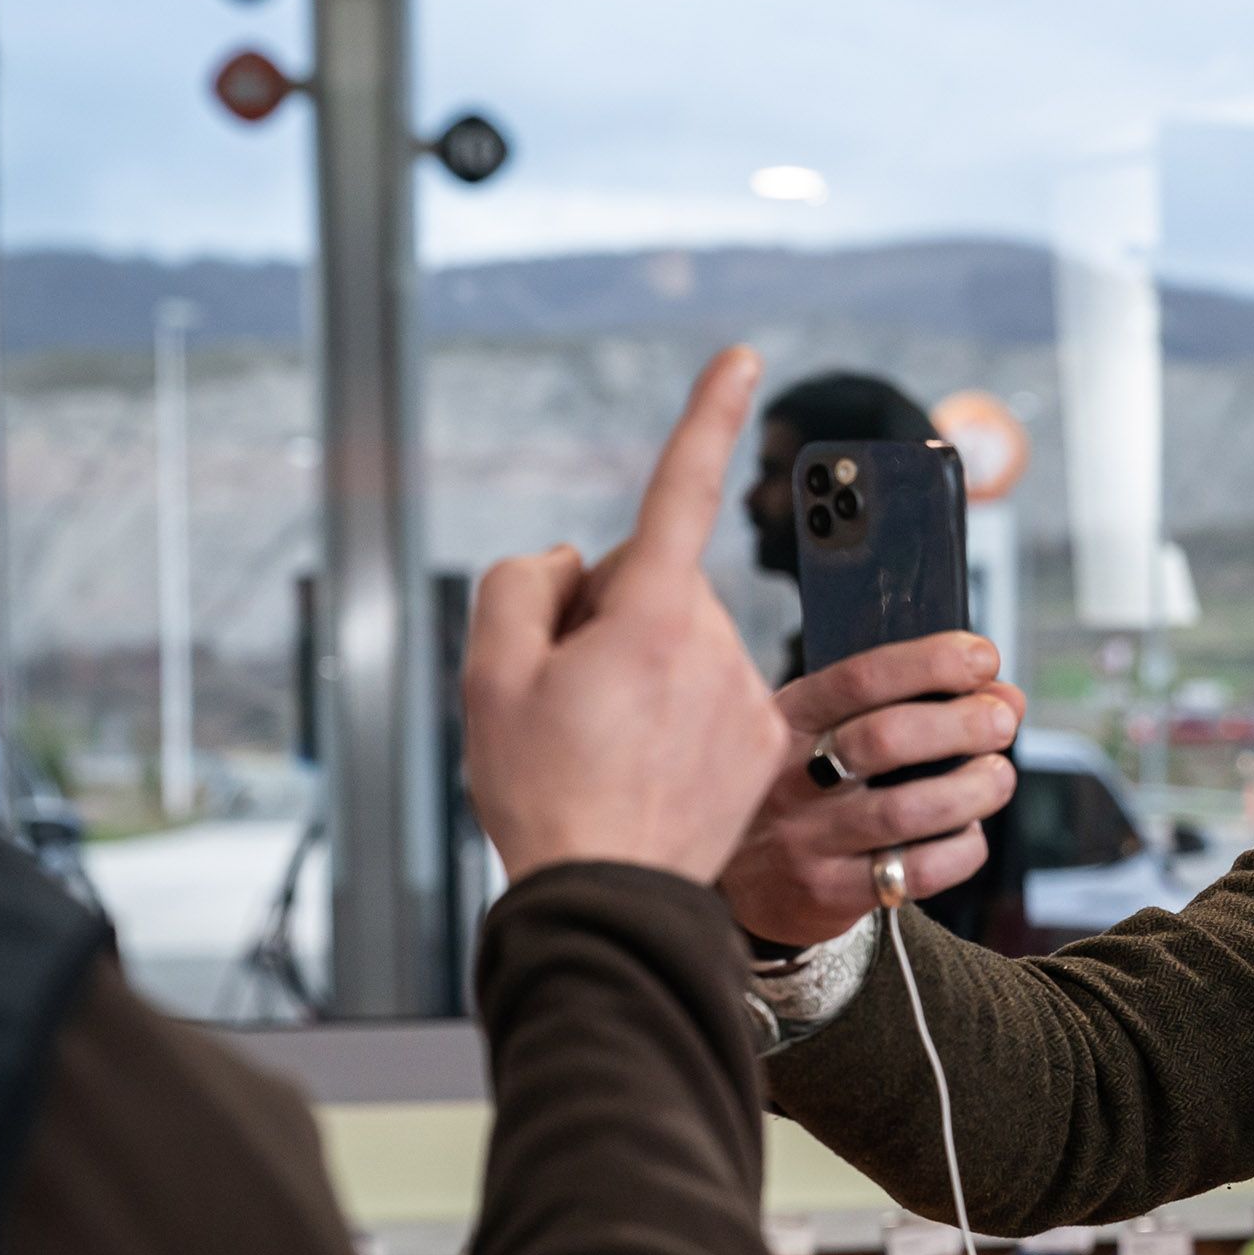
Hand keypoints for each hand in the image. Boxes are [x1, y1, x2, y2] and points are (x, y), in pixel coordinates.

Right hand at [463, 346, 789, 885]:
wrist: (607, 897)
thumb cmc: (541, 791)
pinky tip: (645, 765)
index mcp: (650, 615)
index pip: (679, 489)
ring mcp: (745, 694)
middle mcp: (714, 642)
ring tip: (604, 746)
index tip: (745, 357)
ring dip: (644, 672)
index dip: (709, 415)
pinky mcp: (764, 740)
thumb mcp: (489, 675)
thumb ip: (522, 584)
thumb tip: (573, 562)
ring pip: (684, 645)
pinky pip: (712, 694)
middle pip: (654, 587)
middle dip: (611, 616)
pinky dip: (679, 715)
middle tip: (565, 697)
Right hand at [720, 634, 1023, 948]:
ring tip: (999, 776)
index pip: (860, 679)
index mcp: (788, 718)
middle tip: (1003, 722)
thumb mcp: (828, 731)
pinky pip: (915, 872)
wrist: (742, 883)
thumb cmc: (806, 787)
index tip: (983, 658)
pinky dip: (962, 848)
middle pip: (885, 740)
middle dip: (961, 724)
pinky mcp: (830, 893)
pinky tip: (971, 832)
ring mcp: (808, 839)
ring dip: (973, 789)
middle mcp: (791, 777)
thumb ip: (909, 706)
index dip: (930, 663)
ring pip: (906, 810)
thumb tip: (1005, 695)